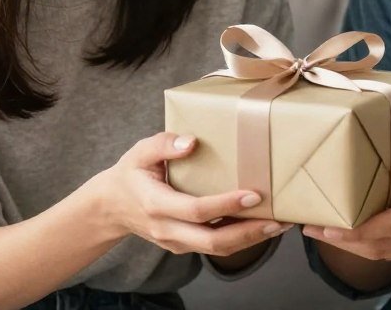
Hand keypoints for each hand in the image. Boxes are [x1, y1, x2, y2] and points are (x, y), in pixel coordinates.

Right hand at [92, 132, 292, 256]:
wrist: (111, 207)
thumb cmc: (130, 174)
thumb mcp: (139, 152)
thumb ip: (163, 144)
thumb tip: (190, 140)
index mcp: (156, 205)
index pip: (196, 210)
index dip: (226, 204)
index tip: (253, 194)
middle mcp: (167, 229)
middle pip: (213, 241)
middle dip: (249, 232)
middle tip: (279, 219)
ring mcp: (176, 242)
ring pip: (217, 249)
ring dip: (250, 239)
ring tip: (279, 223)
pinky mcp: (184, 245)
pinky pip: (215, 247)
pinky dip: (240, 239)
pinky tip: (261, 225)